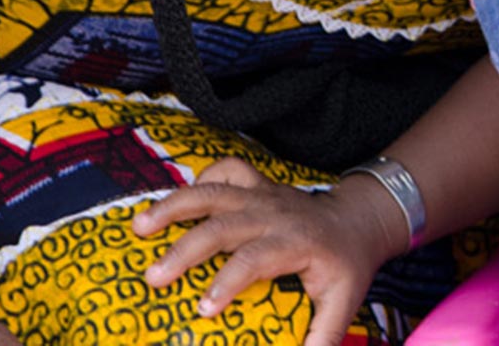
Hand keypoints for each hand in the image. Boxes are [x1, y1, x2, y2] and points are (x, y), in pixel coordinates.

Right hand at [133, 157, 400, 345]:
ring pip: (215, 191)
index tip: (202, 309)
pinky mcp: (256, 183)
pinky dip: (199, 180)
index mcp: (297, 242)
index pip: (256, 258)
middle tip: (152, 278)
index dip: (228, 281)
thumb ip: (323, 336)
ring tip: (139, 228)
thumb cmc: (345, 266)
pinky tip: (176, 202)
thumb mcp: (343, 302)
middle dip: (186, 250)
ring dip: (175, 206)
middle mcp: (275, 213)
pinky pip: (225, 170)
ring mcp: (263, 193)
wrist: (359, 220)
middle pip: (224, 224)